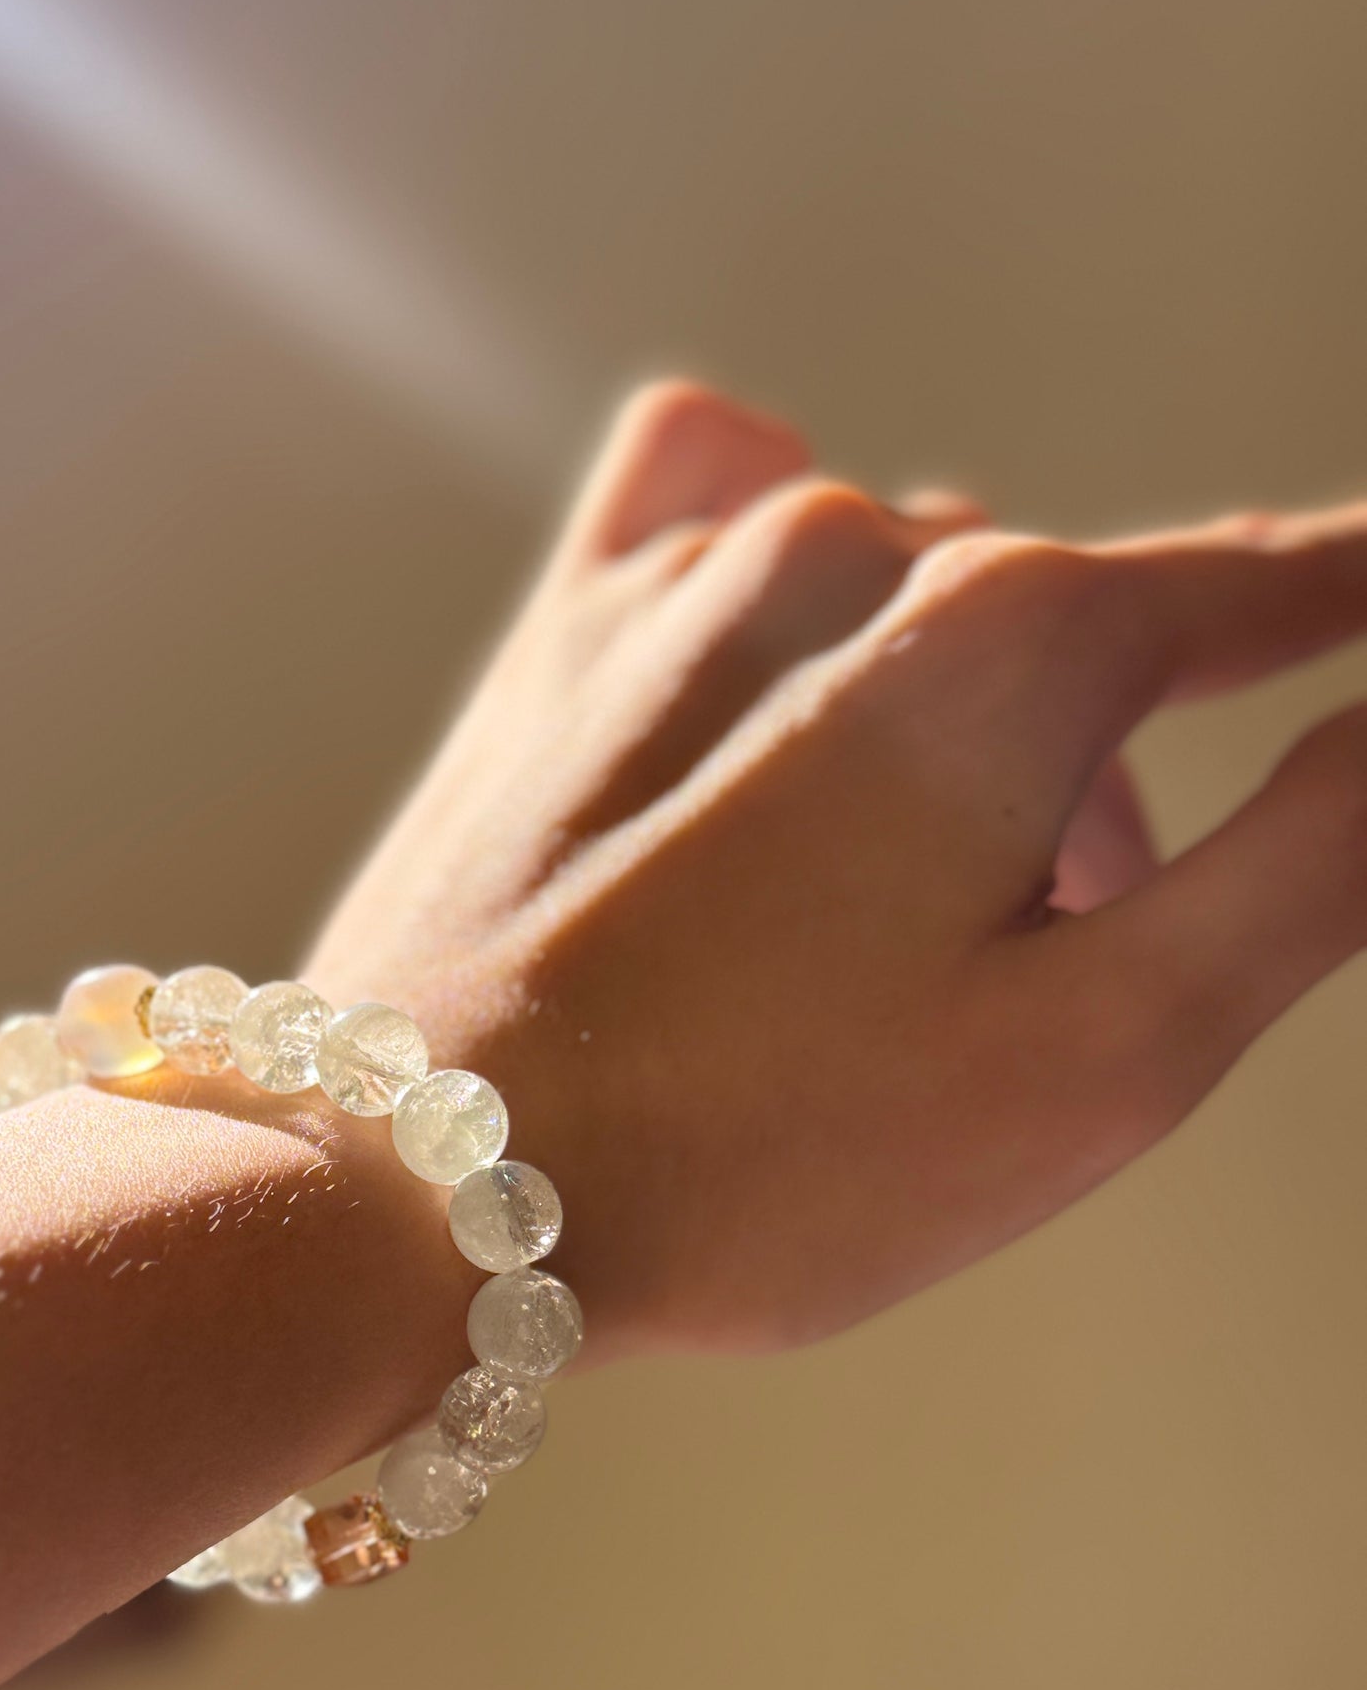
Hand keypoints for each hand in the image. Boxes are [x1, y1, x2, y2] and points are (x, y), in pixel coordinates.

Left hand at [307, 381, 1366, 1356]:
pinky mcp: (562, 629)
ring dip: (956, 716)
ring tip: (904, 904)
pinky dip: (795, 550)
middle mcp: (848, 550)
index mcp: (1013, 641)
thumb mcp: (1103, 1054)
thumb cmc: (765, 1157)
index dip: (1351, 606)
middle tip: (1052, 960)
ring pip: (911, 590)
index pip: (1258, 589)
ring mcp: (682, 574)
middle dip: (1111, 774)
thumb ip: (1307, 869)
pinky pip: (719, 499)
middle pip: (1073, 627)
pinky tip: (792, 639)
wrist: (416, 1191)